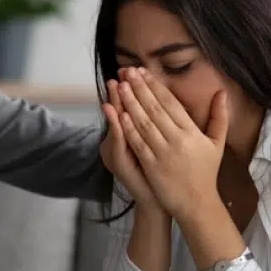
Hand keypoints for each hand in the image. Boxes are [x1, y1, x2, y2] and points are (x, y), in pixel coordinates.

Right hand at [100, 75, 159, 209]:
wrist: (157, 200)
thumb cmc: (158, 173)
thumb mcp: (155, 148)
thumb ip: (154, 125)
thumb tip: (156, 101)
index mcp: (133, 135)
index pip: (132, 107)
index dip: (132, 89)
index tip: (132, 69)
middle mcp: (122, 140)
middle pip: (123, 111)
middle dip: (122, 92)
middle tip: (120, 72)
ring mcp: (119, 150)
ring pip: (117, 123)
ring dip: (115, 103)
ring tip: (113, 85)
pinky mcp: (120, 162)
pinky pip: (117, 141)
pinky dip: (115, 126)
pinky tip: (112, 111)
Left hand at [116, 68, 227, 221]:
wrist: (197, 203)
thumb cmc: (206, 172)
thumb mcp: (217, 143)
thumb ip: (219, 117)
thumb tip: (222, 92)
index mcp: (192, 132)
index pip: (170, 103)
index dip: (155, 85)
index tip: (143, 72)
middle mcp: (177, 140)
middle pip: (155, 108)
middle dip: (140, 88)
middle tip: (128, 71)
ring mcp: (163, 153)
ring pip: (144, 123)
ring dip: (130, 103)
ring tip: (121, 85)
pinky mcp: (152, 166)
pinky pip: (138, 143)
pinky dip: (128, 128)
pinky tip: (119, 114)